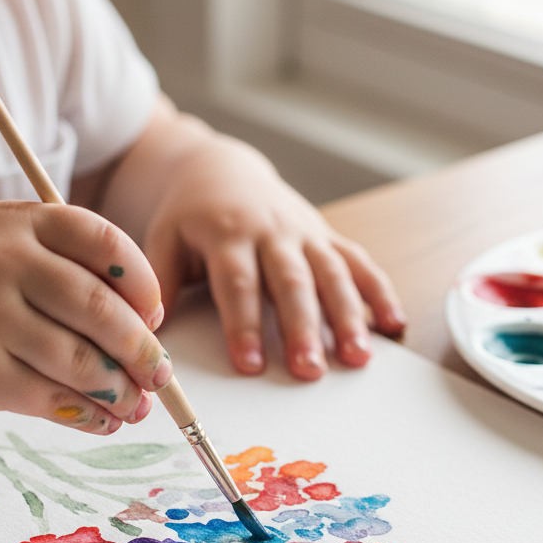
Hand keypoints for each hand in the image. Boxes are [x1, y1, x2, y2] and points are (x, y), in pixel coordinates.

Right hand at [0, 201, 172, 433]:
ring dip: (122, 392)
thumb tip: (149, 332)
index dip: (144, 286)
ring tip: (136, 406)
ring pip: (83, 362)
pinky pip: (53, 398)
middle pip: (101, 310)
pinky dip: (90, 416)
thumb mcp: (5, 250)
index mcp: (20, 222)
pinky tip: (103, 420)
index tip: (153, 318)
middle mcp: (1, 261)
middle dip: (143, 351)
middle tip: (159, 375)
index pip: (107, 244)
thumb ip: (69, 272)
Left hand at [99, 100, 405, 380]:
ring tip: (357, 358)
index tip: (250, 366)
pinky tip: (394, 325)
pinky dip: (379, 292)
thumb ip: (157, 282)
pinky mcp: (327, 237)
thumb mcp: (163, 240)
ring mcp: (305, 233)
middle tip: (309, 371)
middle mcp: (272, 231)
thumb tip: (149, 333)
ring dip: (347, 316)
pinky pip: (359, 263)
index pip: (237, 283)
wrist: (220, 171)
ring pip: (332, 274)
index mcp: (226, 233)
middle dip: (303, 328)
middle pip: (291, 282)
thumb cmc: (190, 218)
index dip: (244, 325)